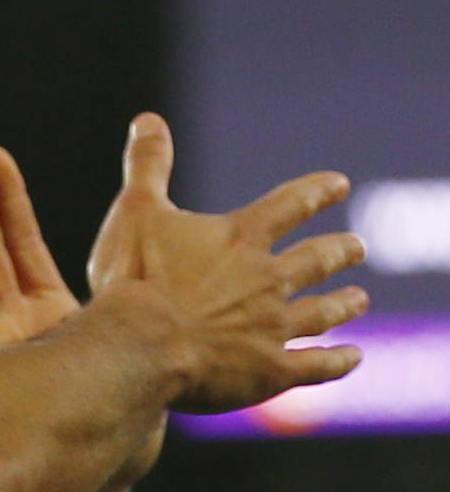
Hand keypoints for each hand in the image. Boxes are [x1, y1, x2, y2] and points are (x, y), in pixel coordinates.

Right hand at [87, 112, 366, 412]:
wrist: (138, 347)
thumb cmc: (132, 281)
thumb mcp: (136, 213)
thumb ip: (148, 166)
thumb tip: (148, 118)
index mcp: (241, 238)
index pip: (290, 205)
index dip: (316, 193)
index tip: (339, 186)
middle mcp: (268, 279)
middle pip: (315, 260)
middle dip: (339, 252)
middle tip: (357, 247)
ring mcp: (272, 327)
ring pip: (321, 312)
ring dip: (342, 304)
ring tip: (359, 300)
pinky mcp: (267, 373)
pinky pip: (314, 367)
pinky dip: (336, 362)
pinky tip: (353, 359)